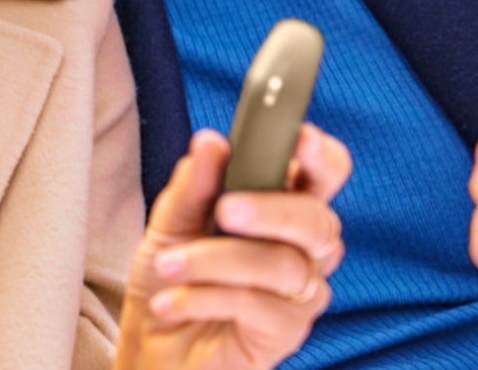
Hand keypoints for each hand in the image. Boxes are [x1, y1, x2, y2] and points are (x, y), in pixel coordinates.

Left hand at [114, 123, 349, 369]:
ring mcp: (299, 293)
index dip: (321, 155)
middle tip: (225, 209)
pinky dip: (205, 297)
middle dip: (272, 209)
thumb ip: (194, 184)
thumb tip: (211, 141)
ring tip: (168, 263)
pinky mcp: (285, 334)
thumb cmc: (172, 273)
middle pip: (318, 221)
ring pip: (282, 265)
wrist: (153, 342)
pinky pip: (257, 306)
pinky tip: (171, 300)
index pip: (324, 172)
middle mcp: (303, 248)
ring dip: (216, 260)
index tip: (300, 136)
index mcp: (283, 203)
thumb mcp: (171, 221)